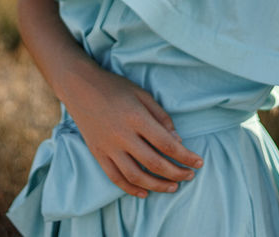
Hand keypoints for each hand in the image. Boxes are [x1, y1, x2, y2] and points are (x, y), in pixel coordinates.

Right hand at [62, 64, 204, 198]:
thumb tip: (177, 141)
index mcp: (136, 117)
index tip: (198, 163)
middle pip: (154, 163)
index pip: (166, 144)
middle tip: (189, 176)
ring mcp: (108, 147)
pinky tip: (145, 192)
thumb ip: (161, 117)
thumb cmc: (114, 87)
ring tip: (172, 187)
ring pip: (136, 176)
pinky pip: (115, 177)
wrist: (79, 86)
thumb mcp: (142, 94)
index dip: (185, 156)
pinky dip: (131, 189)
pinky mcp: (98, 153)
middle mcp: (122, 135)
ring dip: (157, 186)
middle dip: (176, 173)